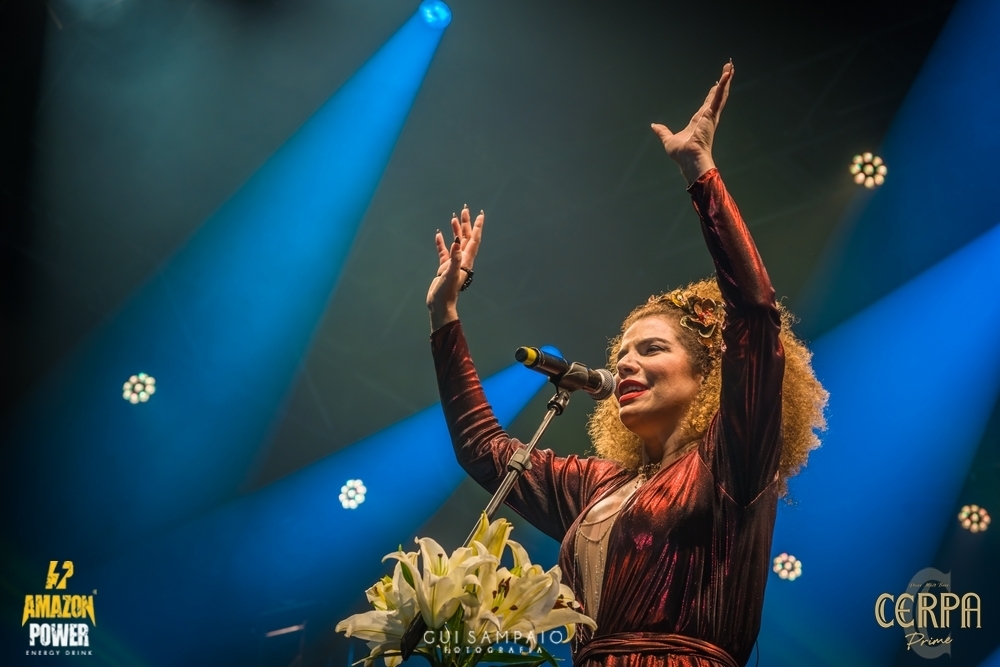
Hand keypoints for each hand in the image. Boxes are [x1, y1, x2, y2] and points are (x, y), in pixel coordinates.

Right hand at [426, 205, 483, 330]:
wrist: (440, 305)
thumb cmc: (446, 292)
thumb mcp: (450, 274)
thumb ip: (454, 258)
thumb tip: (457, 242)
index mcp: (466, 260)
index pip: (474, 240)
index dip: (477, 227)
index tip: (480, 214)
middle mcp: (462, 260)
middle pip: (466, 238)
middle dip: (466, 224)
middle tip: (465, 210)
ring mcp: (453, 263)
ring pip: (456, 243)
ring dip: (455, 231)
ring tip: (453, 218)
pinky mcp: (444, 267)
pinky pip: (444, 252)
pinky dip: (442, 243)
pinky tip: (439, 234)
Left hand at [651, 62, 732, 184]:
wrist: (689, 159)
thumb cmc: (681, 154)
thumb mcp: (668, 139)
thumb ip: (662, 131)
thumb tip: (654, 126)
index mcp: (699, 122)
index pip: (707, 104)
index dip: (712, 94)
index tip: (715, 85)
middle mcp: (707, 117)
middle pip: (716, 96)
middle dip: (723, 82)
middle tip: (728, 69)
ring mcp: (711, 115)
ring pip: (720, 93)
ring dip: (725, 80)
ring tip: (730, 66)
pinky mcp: (711, 114)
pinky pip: (718, 97)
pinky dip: (722, 85)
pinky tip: (726, 75)